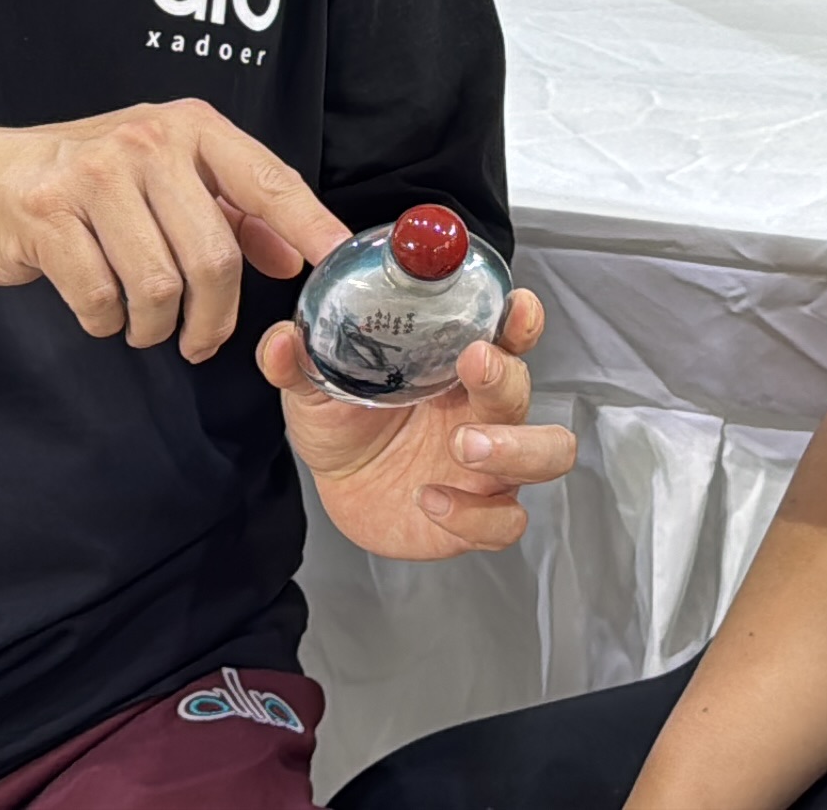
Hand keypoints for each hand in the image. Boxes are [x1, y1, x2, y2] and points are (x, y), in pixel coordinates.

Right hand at [0, 101, 349, 362]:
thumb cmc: (91, 181)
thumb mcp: (169, 177)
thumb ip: (234, 212)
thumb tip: (294, 255)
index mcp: (191, 127)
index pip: (268, 180)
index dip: (309, 225)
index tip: (340, 261)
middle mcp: (148, 141)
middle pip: (212, 255)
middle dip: (212, 316)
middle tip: (199, 341)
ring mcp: (94, 175)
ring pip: (158, 285)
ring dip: (155, 326)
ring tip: (143, 324)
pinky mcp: (47, 214)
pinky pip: (100, 297)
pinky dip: (106, 321)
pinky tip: (101, 310)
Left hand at [258, 290, 575, 559]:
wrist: (338, 486)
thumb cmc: (345, 423)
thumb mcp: (316, 387)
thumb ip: (301, 361)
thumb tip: (281, 341)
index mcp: (455, 368)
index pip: (505, 334)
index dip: (518, 319)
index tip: (513, 305)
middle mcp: (482, 411)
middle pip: (524, 389)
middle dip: (507, 379)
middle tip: (475, 367)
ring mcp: (488, 466)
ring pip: (545, 455)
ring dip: (515, 448)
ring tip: (465, 446)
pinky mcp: (478, 516)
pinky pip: (503, 522)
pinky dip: (473, 514)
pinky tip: (431, 499)